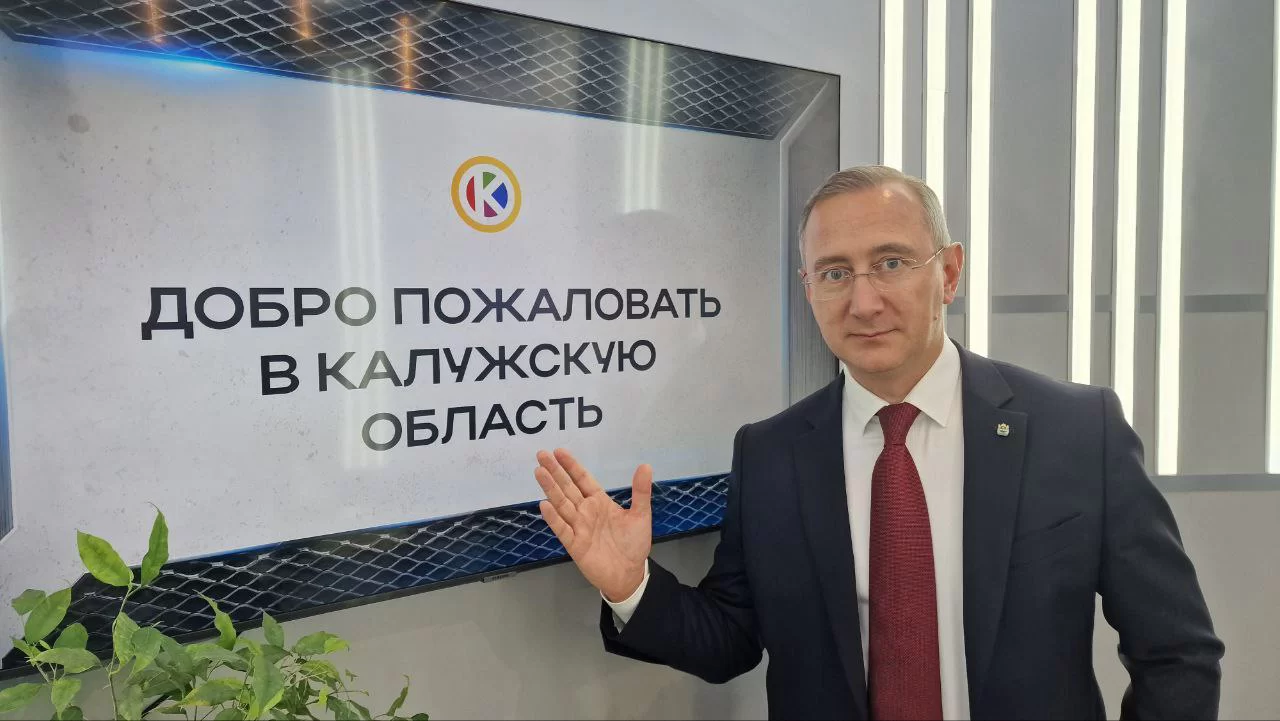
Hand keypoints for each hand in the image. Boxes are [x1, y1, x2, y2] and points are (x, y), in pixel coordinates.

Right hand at [535, 448, 651, 601]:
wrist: (630, 574)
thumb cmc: (634, 544)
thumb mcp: (641, 515)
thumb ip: (640, 492)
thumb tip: (645, 466)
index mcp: (600, 502)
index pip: (582, 480)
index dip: (571, 466)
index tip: (559, 451)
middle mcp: (586, 512)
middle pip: (567, 488)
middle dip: (555, 471)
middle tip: (541, 455)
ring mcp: (579, 527)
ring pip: (561, 504)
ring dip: (550, 488)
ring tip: (539, 472)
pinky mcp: (575, 544)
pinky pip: (562, 529)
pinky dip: (553, 518)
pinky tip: (544, 504)